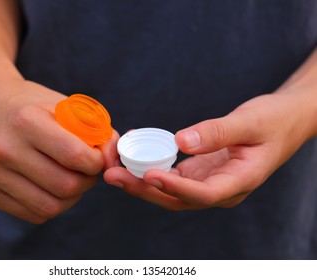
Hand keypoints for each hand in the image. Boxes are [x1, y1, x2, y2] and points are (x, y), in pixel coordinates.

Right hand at [0, 74, 117, 222]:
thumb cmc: (30, 104)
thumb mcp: (63, 104)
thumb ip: (96, 129)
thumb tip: (114, 160)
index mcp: (26, 121)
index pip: (75, 157)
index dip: (97, 162)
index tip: (97, 157)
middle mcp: (5, 149)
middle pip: (66, 186)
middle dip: (88, 181)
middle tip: (87, 170)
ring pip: (51, 207)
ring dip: (72, 197)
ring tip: (73, 178)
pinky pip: (33, 214)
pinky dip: (52, 205)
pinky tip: (53, 186)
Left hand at [104, 93, 311, 209]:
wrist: (284, 121)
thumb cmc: (273, 121)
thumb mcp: (251, 122)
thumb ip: (218, 132)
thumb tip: (181, 141)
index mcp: (239, 181)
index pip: (203, 194)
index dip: (175, 188)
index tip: (149, 175)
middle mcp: (220, 188)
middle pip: (177, 198)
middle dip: (144, 189)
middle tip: (113, 175)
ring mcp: (208, 181)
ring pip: (170, 189)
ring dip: (141, 180)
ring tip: (114, 167)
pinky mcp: (199, 171)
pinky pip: (171, 173)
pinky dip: (151, 164)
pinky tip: (133, 151)